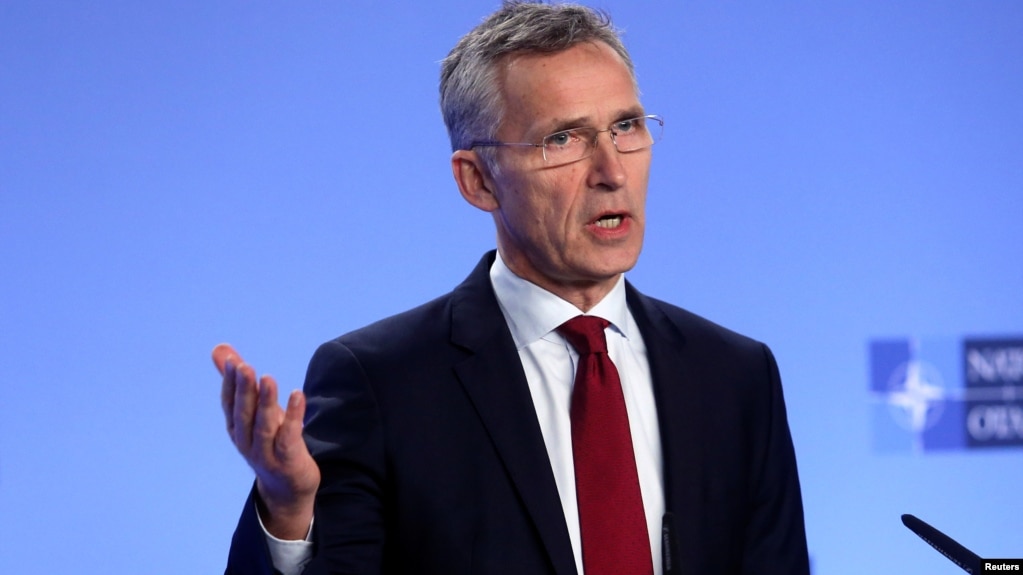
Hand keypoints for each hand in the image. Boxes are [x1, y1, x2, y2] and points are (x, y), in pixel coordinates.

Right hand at [214, 343, 320, 539]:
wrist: (287, 487)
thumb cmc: (270, 442)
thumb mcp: (254, 411)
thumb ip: (238, 380)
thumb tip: (219, 349)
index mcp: (236, 428)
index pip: (229, 404)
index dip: (229, 383)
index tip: (232, 361)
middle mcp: (246, 441)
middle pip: (243, 413)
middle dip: (243, 390)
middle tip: (244, 366)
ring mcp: (266, 453)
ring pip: (263, 426)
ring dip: (264, 402)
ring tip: (267, 378)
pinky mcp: (287, 460)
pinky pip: (288, 436)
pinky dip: (292, 416)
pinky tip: (297, 394)